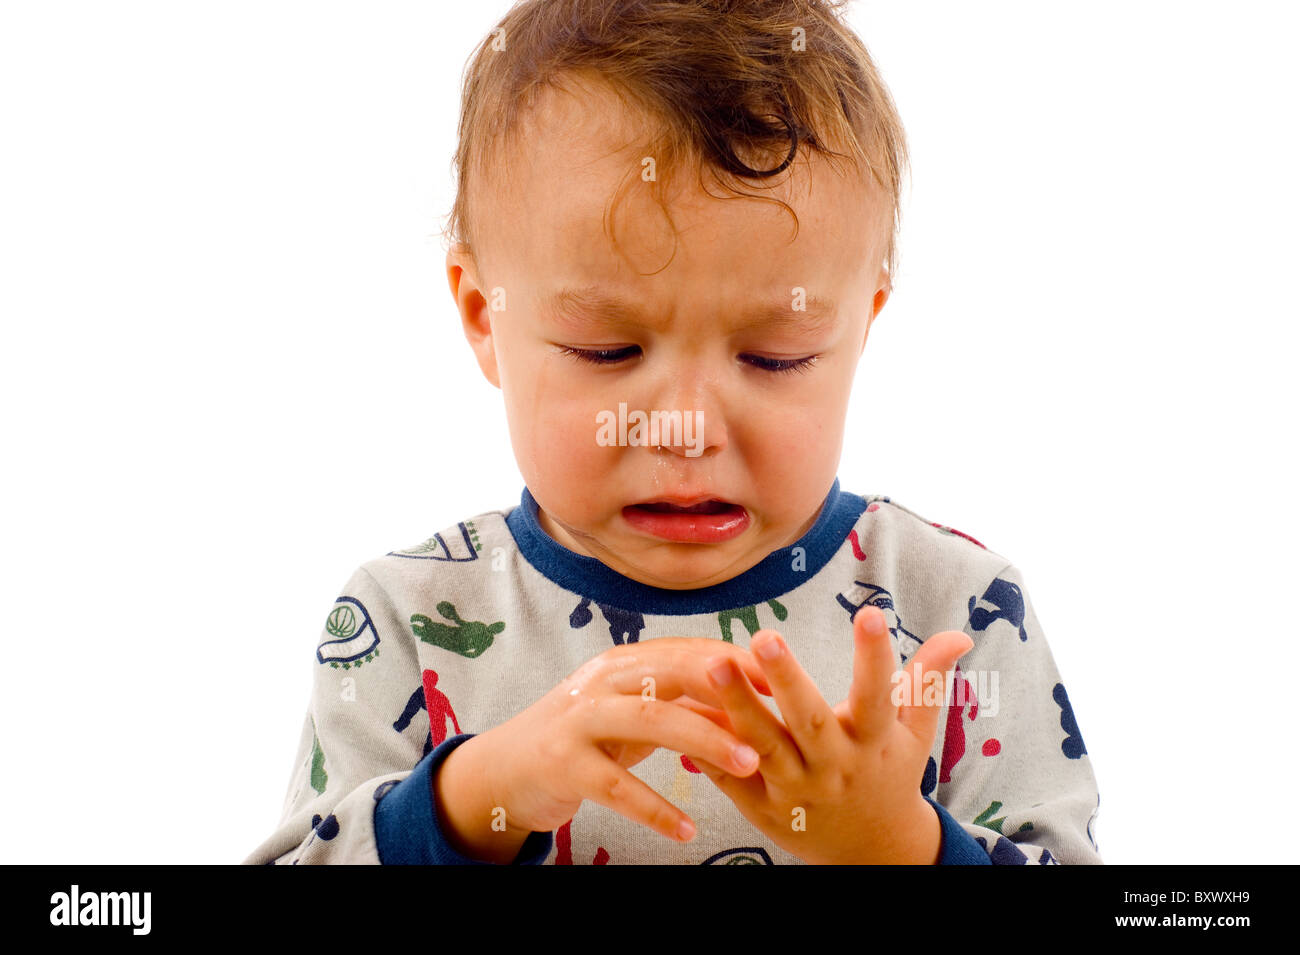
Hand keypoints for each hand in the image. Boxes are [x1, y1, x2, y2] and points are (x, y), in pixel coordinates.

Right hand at [460, 638, 773, 847]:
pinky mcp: (562, 763)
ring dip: (705, 740)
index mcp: (625, 662)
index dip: (737, 663)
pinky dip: (655, 808)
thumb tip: (751, 715)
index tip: (782, 680)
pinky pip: (616, 787)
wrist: (507, 768)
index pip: (689, 652)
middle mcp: (602, 681)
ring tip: (749, 766)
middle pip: (673, 673)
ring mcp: (579, 719)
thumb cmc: (586, 738)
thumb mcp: (637, 717)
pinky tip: (687, 829)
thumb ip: (688, 711)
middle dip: (728, 691)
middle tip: (777, 718)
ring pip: (651, 720)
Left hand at [689, 607, 972, 863]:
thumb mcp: (915, 734)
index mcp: (874, 743)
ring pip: (764, 746)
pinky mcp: (762, 807)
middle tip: (765, 637)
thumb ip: (927, 681)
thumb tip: (960, 633)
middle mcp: (835, 766)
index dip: (876, 657)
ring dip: (737, 707)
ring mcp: (797, 789)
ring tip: (711, 664)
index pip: (879, 696)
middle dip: (788, 680)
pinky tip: (685, 709)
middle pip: (810, 722)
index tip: (870, 613)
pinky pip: (731, 773)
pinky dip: (708, 746)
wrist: (870, 851)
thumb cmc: (890, 775)